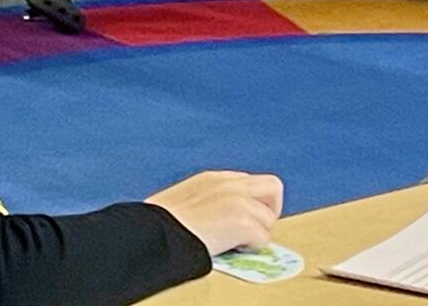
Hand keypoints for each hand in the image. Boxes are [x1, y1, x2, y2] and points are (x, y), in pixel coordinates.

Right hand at [147, 171, 284, 255]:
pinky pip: (263, 238)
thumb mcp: (180, 201)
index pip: (249, 182)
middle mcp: (230, 184)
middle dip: (268, 210)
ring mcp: (238, 201)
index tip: (237, 220)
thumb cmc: (156, 225)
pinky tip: (232, 249)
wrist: (154, 234)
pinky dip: (251, 248)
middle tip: (252, 230)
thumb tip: (209, 220)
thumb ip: (201, 202)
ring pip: (269, 218)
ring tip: (235, 243)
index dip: (249, 203)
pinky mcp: (242, 222)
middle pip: (273, 187)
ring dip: (256, 233)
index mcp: (212, 178)